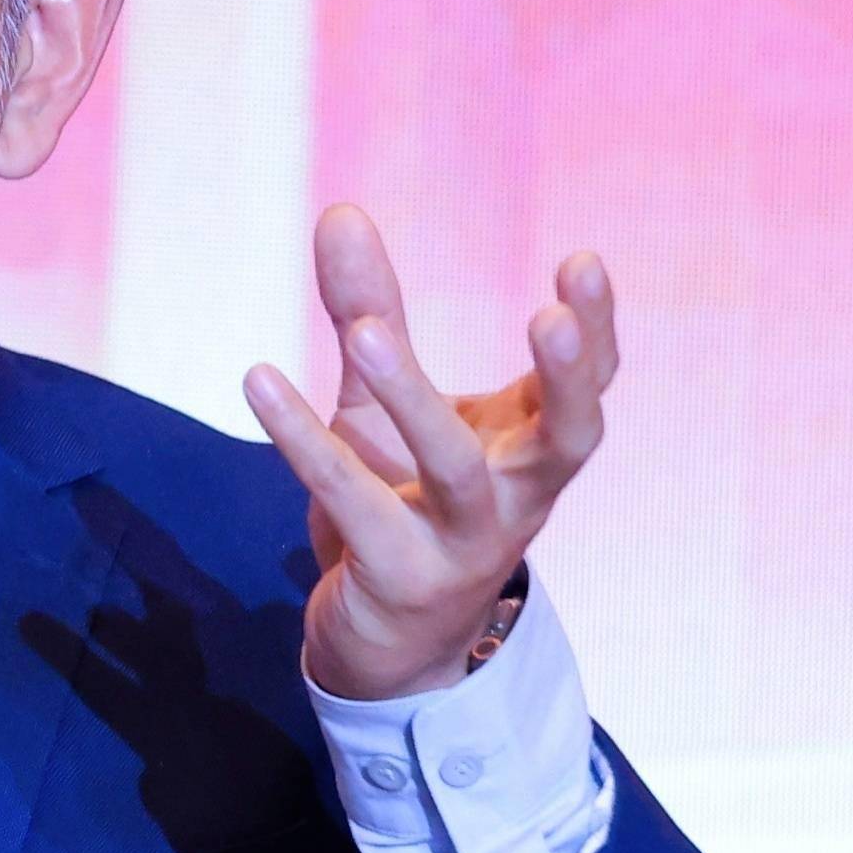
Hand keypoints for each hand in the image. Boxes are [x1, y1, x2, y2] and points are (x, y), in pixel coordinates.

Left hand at [239, 205, 619, 700]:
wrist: (384, 642)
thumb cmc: (400, 502)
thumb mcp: (382, 400)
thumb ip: (370, 310)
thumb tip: (339, 210)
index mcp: (531, 447)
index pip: (585, 386)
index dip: (595, 330)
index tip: (583, 262)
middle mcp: (517, 496)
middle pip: (569, 439)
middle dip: (570, 379)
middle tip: (551, 316)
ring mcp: (464, 544)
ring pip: (456, 472)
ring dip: (414, 400)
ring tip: (365, 335)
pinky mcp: (398, 577)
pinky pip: (355, 505)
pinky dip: (304, 443)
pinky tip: (258, 381)